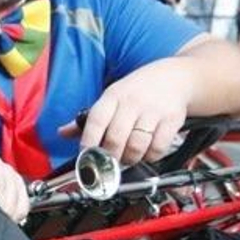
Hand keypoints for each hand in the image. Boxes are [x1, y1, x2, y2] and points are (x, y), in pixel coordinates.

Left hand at [62, 60, 191, 165]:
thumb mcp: (112, 97)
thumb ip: (89, 118)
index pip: (95, 120)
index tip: (85, 157)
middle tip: (110, 162)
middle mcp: (132, 102)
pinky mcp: (172, 120)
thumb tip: (63, 132)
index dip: (88, 142)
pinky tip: (148, 151)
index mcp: (113, 96)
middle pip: (115, 139)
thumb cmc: (139, 90)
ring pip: (136, 147)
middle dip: (110, 157)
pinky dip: (151, 156)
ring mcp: (153, 111)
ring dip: (130, 159)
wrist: (176, 78)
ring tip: (129, 157)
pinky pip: (158, 148)